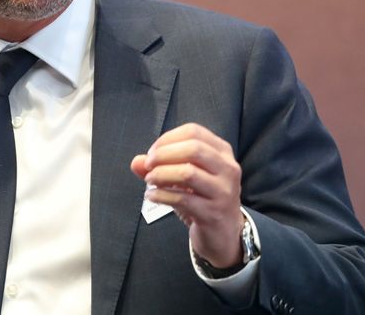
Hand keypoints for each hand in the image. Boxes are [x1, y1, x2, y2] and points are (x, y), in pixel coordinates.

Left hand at [131, 123, 244, 267]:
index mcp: (222, 152)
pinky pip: (183, 199)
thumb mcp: (184, 177)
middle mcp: (228, 169)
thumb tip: (136, 161)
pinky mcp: (213, 214)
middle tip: (148, 164)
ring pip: (188, 173)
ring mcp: (223, 192)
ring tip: (149, 180)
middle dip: (164, 154)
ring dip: (162, 174)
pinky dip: (162, 195)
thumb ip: (160, 165)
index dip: (167, 139)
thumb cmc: (202, 198)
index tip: (152, 152)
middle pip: (194, 149)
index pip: (193, 132)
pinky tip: (152, 196)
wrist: (224, 233)